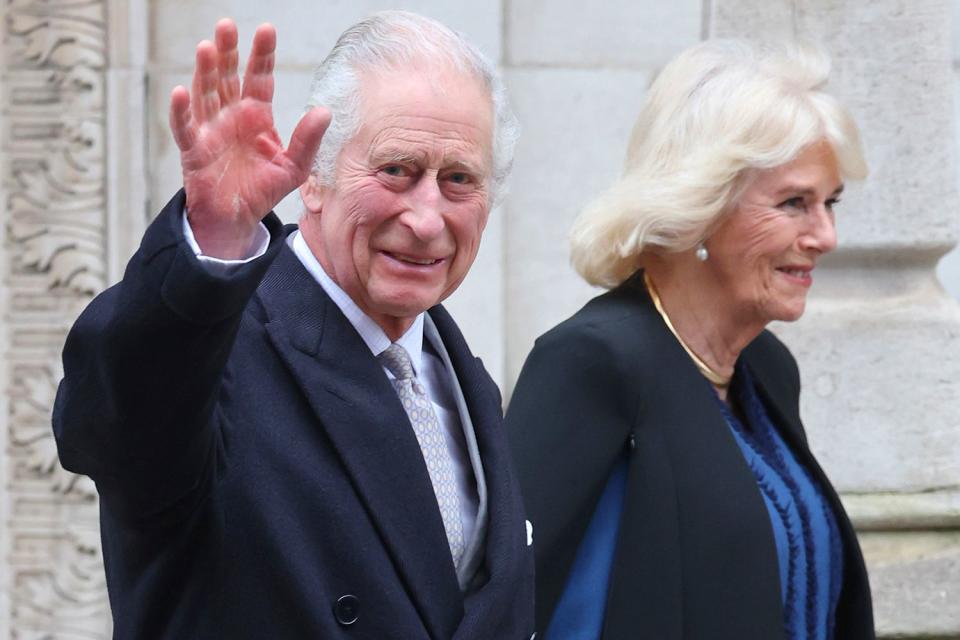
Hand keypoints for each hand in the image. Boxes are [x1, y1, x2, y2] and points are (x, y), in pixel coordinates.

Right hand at [169, 19, 330, 258]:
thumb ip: (307, 140)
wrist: (237, 219)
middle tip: (227, 24)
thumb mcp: (294, 167)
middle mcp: (231, 115)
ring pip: (205, 93)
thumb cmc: (263, 189)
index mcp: (256, 115)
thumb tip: (324, 112)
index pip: (259, 78)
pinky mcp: (193, 149)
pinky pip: (185, 127)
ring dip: (205, 71)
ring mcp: (210, 129)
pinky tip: (181, 92)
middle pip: (227, 76)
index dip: (262, 55)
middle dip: (228, 51)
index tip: (266, 29)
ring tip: (207, 47)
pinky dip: (181, 110)